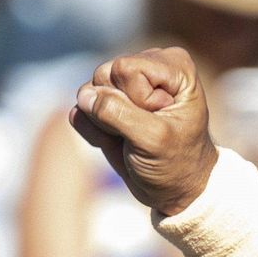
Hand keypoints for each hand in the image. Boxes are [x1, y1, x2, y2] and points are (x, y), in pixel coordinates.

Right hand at [69, 48, 220, 216]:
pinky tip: (118, 142)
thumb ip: (118, 113)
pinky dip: (94, 132)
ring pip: (88, 92)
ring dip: (104, 124)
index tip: (160, 120)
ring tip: (132, 140)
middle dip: (117, 110)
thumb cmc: (177, 163)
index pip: (126, 68)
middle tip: (143, 133)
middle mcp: (149, 67)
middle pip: (103, 74)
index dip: (136, 100)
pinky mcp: (106, 102)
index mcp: (174, 67)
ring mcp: (125, 84)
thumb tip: (84, 95)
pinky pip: (80, 110)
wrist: (175, 189)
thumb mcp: (154, 140)